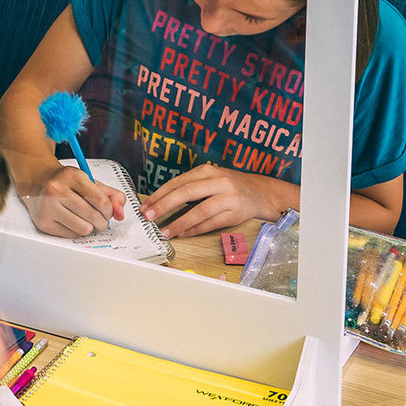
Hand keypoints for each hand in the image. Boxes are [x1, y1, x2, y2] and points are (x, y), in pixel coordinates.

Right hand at [19, 165, 125, 237]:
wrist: (36, 180)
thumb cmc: (65, 182)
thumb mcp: (89, 181)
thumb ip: (111, 195)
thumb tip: (120, 213)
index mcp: (72, 176)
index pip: (100, 201)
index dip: (110, 210)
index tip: (108, 211)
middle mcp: (57, 190)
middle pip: (93, 216)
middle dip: (102, 221)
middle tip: (100, 219)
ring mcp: (48, 207)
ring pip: (83, 229)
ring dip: (90, 227)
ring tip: (87, 220)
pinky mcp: (43, 222)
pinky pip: (71, 235)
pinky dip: (77, 231)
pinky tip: (73, 221)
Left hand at [139, 165, 290, 237]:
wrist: (260, 193)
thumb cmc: (229, 186)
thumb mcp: (210, 178)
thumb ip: (189, 186)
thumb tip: (160, 202)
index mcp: (207, 171)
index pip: (178, 182)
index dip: (159, 195)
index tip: (145, 206)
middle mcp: (218, 182)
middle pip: (186, 193)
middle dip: (164, 206)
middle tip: (149, 217)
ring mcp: (227, 198)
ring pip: (199, 211)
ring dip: (179, 223)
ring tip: (165, 232)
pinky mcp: (234, 214)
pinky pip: (210, 224)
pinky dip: (194, 230)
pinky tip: (183, 234)